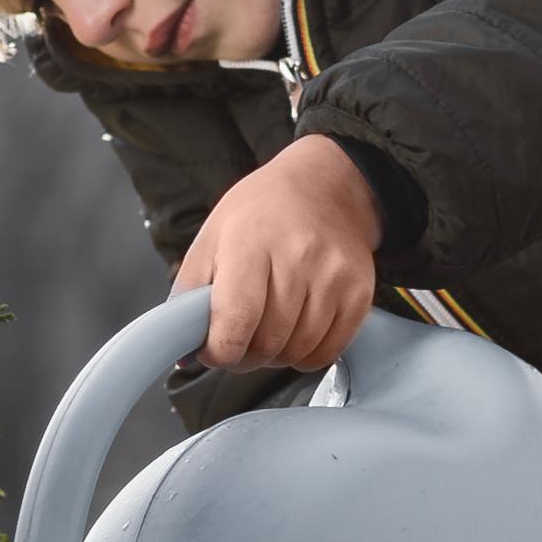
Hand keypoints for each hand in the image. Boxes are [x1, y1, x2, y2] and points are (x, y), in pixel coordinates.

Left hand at [177, 132, 383, 372]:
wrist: (324, 186)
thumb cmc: (260, 213)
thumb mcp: (210, 239)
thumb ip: (188, 294)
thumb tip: (182, 350)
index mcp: (250, 244)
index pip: (235, 321)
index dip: (219, 351)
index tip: (212, 349)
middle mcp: (298, 258)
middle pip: (266, 343)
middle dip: (243, 355)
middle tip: (238, 337)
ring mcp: (334, 276)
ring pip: (297, 352)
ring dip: (274, 355)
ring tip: (266, 328)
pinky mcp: (360, 292)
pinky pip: (328, 351)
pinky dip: (305, 354)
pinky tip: (295, 330)